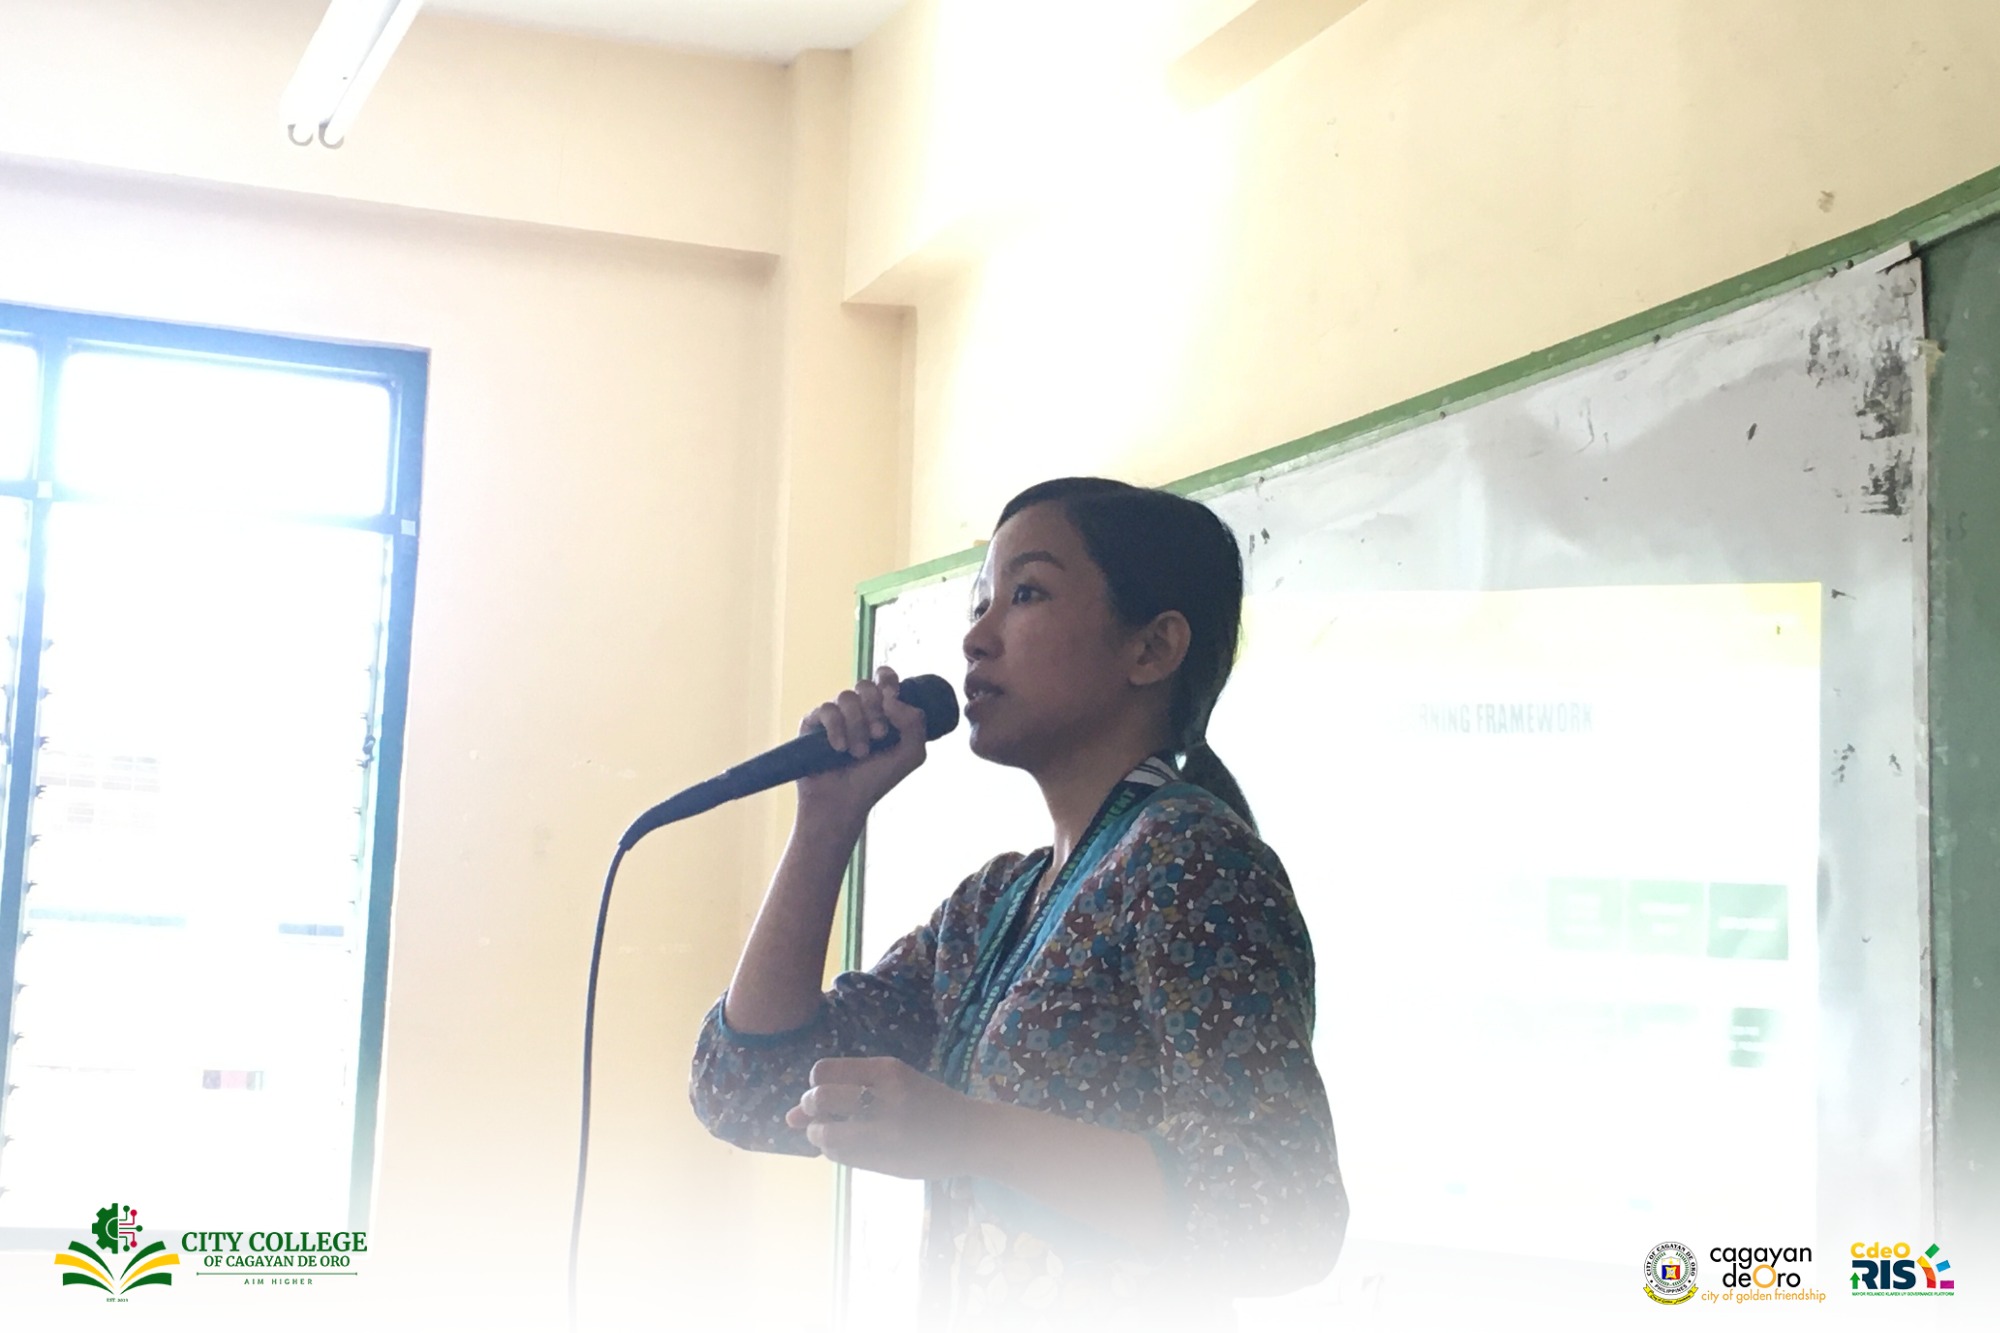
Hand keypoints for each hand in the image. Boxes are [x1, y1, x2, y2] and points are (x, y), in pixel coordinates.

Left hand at [785, 1056, 984, 1180]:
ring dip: (819, 1135)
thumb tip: (789, 1116)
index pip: (823, 1071)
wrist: (971, 1135)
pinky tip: (848, 1147)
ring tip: (832, 1134)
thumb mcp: (893, 1083)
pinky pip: (841, 1158)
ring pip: (826, 1134)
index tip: (826, 1090)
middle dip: (809, 1108)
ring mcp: (887, 1133)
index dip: (815, 1083)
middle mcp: (887, 1099)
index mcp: (889, 1070)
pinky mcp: (887, 1161)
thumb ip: (846, 1091)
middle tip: (820, 1114)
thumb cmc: (928, 1103)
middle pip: (820, 1098)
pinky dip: (834, 1153)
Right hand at [794, 667, 929, 825]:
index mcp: (880, 711)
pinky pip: (826, 710)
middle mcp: (857, 710)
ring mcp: (834, 715)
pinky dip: (837, 729)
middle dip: (876, 709)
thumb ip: (915, 722)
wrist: (844, 802)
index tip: (892, 697)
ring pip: (846, 697)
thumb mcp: (911, 754)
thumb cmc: (876, 779)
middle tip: (880, 736)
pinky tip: (839, 748)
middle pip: (866, 685)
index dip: (888, 680)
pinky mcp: (812, 723)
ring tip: (859, 752)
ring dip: (858, 725)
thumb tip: (891, 698)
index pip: (883, 678)